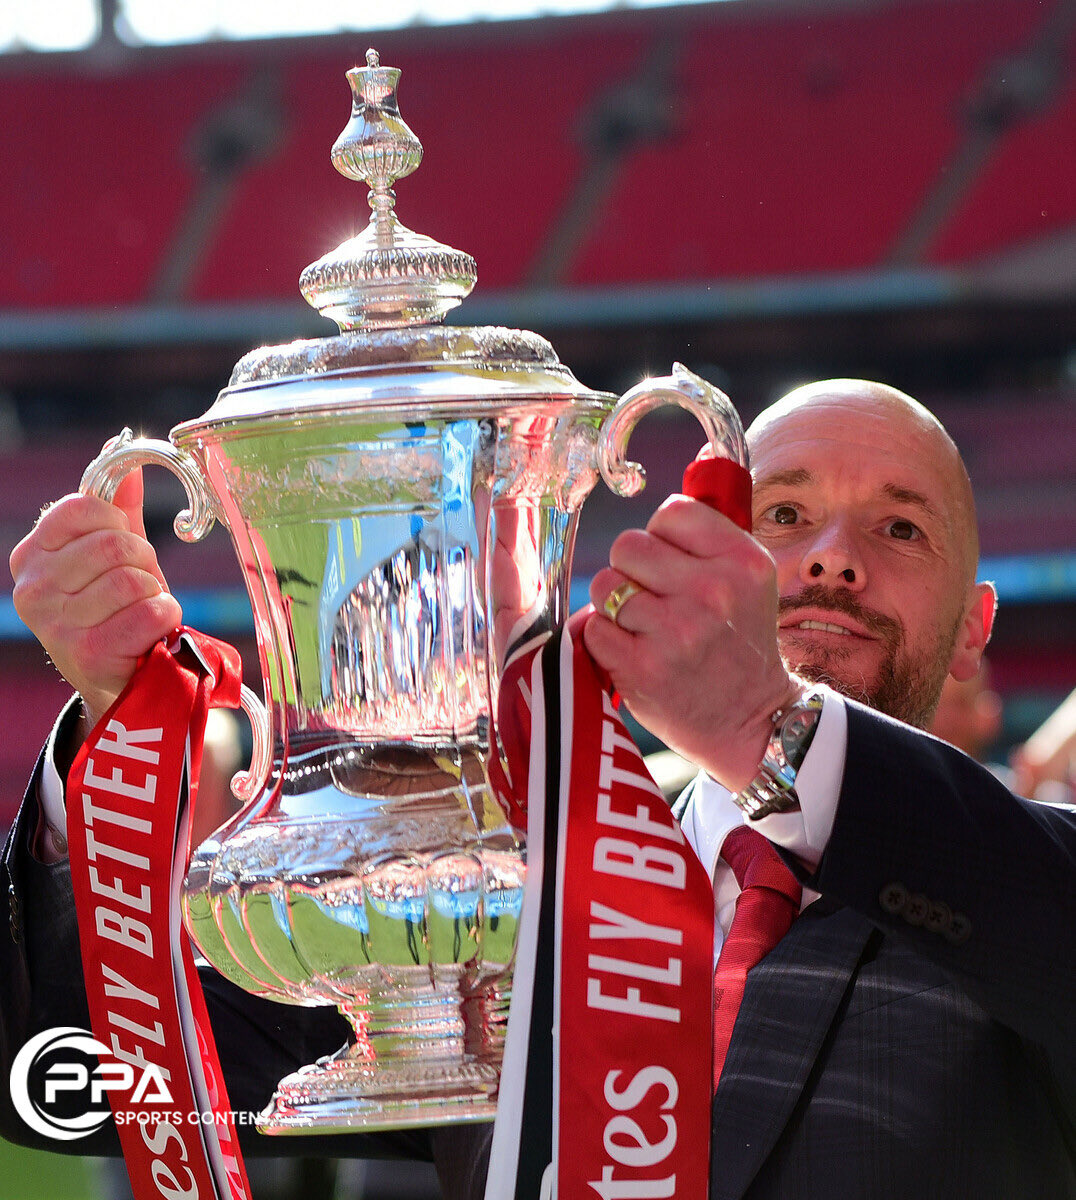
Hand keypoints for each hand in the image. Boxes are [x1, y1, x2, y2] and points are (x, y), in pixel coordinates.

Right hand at [9, 469, 182, 727]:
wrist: (119, 678)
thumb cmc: (117, 608)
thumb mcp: (114, 553)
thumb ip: (118, 504)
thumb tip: (125, 445)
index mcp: (32, 554)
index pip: (82, 507)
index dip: (118, 523)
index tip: (120, 545)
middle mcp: (33, 588)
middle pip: (116, 544)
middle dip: (144, 561)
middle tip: (138, 586)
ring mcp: (56, 625)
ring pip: (135, 579)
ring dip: (154, 593)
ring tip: (140, 611)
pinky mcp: (88, 654)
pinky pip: (151, 612)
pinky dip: (165, 617)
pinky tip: (150, 631)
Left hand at [583, 493, 801, 792]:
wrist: (751, 721)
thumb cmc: (738, 643)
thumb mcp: (749, 581)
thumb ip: (714, 535)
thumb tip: (697, 467)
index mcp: (743, 562)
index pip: (671, 513)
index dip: (662, 537)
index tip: (673, 564)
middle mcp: (714, 592)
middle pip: (628, 544)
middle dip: (631, 569)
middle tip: (652, 598)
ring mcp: (677, 631)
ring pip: (606, 585)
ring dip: (615, 605)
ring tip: (644, 627)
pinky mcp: (643, 667)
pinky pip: (595, 627)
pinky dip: (606, 639)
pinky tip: (634, 653)